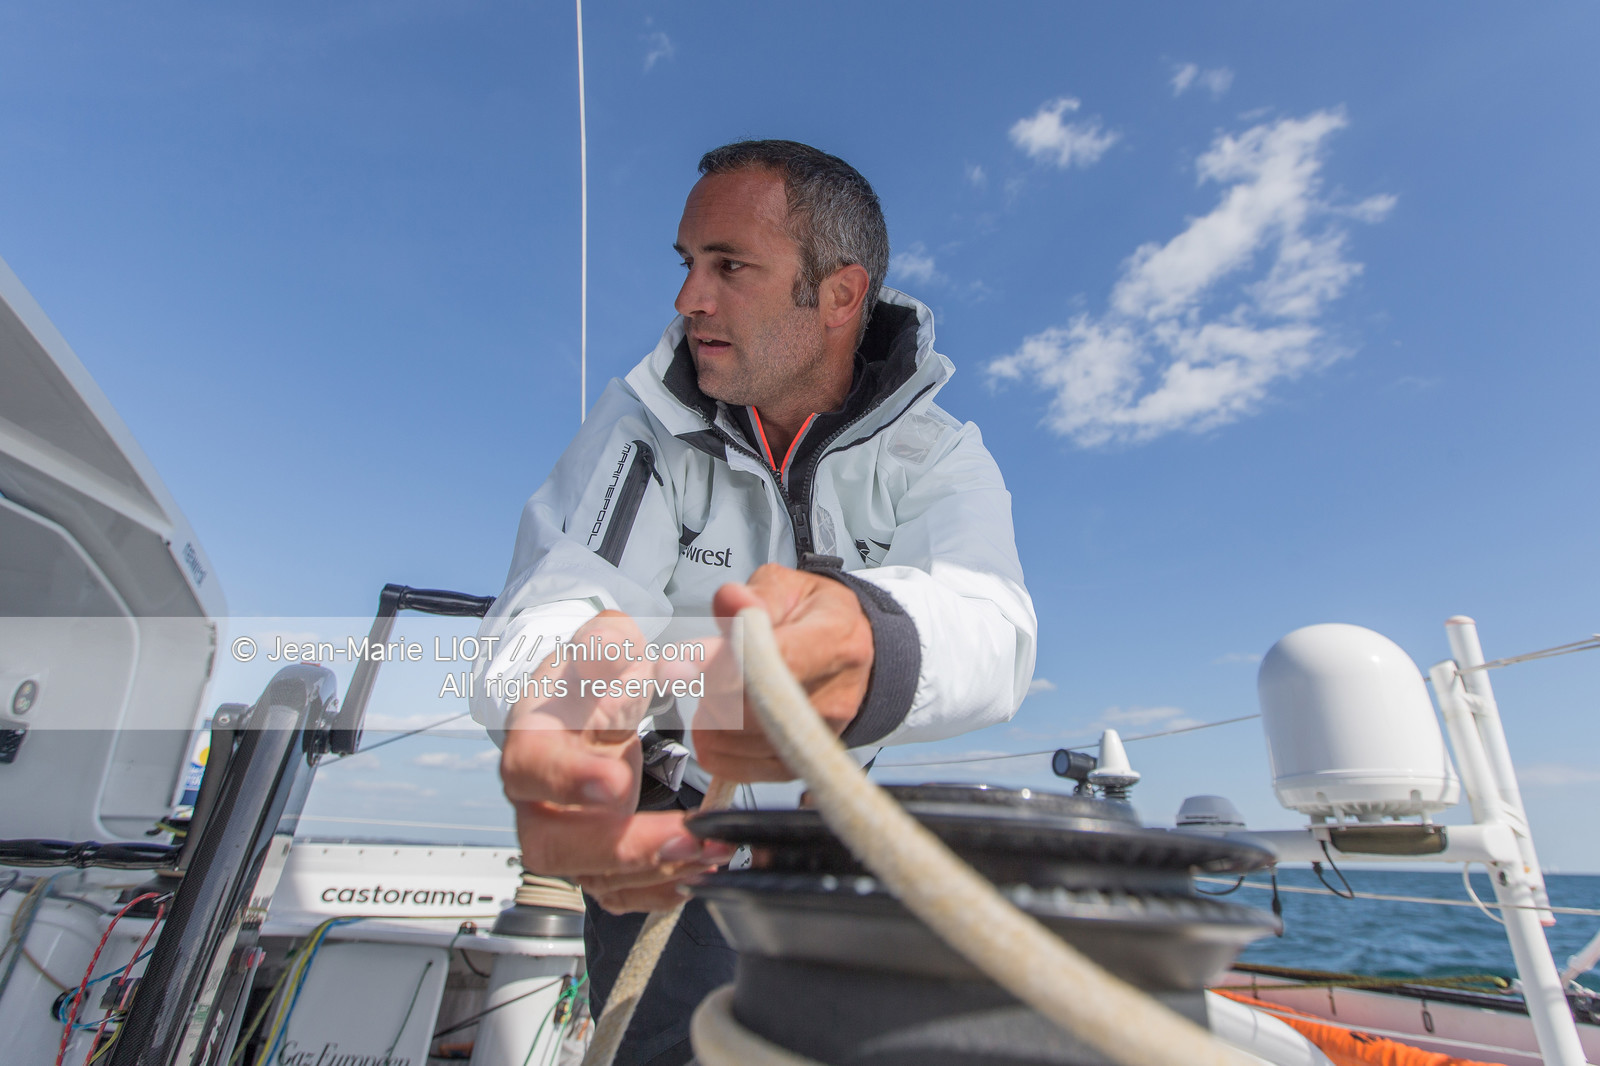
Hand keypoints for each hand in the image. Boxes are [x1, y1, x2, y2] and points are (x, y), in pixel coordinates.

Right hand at [499, 610, 734, 912]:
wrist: (585, 706)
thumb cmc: (590, 678)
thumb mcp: (599, 647)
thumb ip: (608, 645)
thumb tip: (628, 654)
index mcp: (530, 742)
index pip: (531, 769)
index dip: (568, 780)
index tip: (615, 784)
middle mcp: (536, 800)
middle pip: (554, 845)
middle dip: (622, 848)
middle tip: (685, 838)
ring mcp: (563, 836)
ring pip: (592, 876)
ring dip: (656, 870)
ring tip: (714, 850)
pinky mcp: (593, 861)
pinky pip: (618, 893)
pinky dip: (659, 890)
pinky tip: (699, 871)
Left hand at [692, 563, 873, 780]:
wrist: (852, 655)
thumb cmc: (816, 619)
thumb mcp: (787, 588)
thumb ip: (753, 596)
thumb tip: (729, 602)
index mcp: (835, 640)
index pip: (776, 661)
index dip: (723, 666)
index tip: (678, 665)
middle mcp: (836, 694)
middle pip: (752, 707)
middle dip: (711, 687)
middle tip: (707, 667)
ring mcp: (822, 735)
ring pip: (742, 739)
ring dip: (712, 716)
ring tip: (720, 689)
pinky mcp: (803, 761)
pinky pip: (744, 768)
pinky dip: (716, 747)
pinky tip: (715, 723)